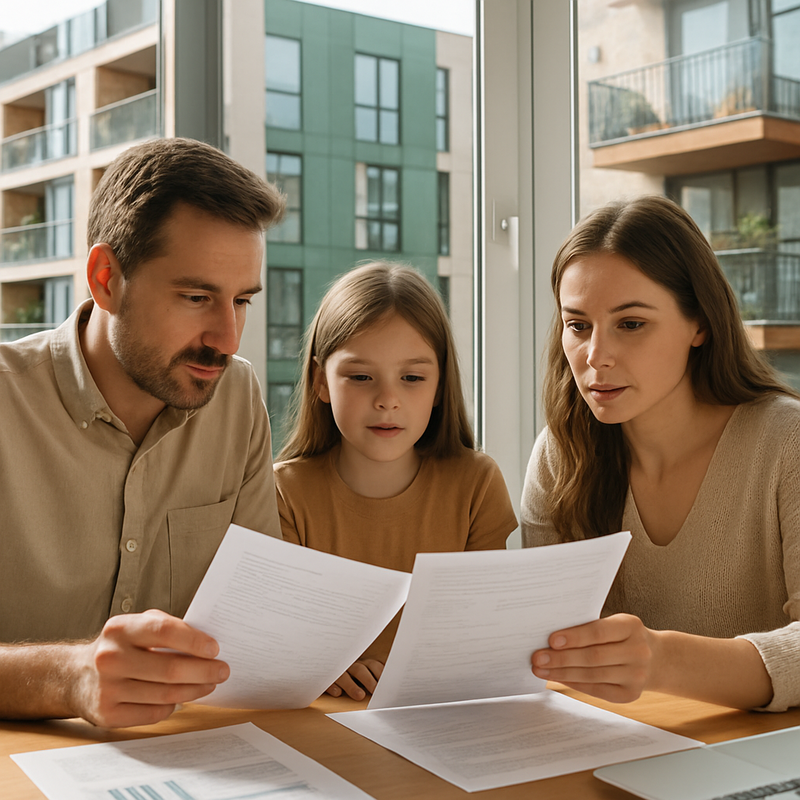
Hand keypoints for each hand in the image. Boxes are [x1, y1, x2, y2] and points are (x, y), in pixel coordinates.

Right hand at [69, 609, 228, 727]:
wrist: (74, 676)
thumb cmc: (119, 647)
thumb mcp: (136, 626)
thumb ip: (167, 628)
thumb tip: (206, 645)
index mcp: (120, 628)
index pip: (164, 631)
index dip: (193, 641)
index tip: (215, 649)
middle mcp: (110, 658)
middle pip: (169, 669)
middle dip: (203, 671)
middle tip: (222, 671)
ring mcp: (106, 688)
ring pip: (165, 695)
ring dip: (194, 690)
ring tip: (209, 684)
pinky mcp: (107, 714)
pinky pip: (153, 714)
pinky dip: (172, 707)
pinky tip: (181, 699)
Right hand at [325, 658, 383, 700]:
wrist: (324, 668)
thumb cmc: (348, 678)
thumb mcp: (361, 677)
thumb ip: (373, 681)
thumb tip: (389, 687)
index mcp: (361, 665)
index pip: (373, 666)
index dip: (380, 674)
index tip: (387, 685)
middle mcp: (350, 666)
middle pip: (360, 670)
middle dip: (368, 680)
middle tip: (375, 691)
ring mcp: (336, 671)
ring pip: (344, 675)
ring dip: (352, 685)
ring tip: (360, 695)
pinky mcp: (323, 678)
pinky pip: (327, 680)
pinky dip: (332, 686)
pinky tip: (338, 693)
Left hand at [531, 614, 654, 702]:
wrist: (657, 659)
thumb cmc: (625, 636)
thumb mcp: (616, 624)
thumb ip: (591, 628)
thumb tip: (552, 638)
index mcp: (631, 626)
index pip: (599, 632)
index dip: (574, 637)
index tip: (551, 640)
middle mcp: (638, 651)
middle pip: (593, 657)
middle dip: (561, 658)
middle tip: (537, 657)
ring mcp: (636, 675)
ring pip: (592, 675)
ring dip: (562, 673)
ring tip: (541, 669)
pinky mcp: (630, 694)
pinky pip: (597, 690)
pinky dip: (574, 683)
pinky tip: (558, 678)